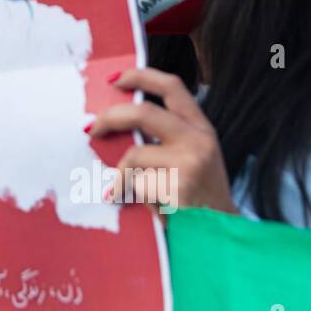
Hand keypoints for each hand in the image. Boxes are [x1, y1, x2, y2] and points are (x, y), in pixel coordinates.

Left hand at [87, 68, 235, 214]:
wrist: (220, 234)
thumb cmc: (198, 195)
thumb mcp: (193, 157)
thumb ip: (166, 136)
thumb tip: (117, 120)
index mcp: (201, 128)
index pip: (172, 87)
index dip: (141, 76)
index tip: (115, 79)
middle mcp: (198, 140)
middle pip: (143, 113)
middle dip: (109, 117)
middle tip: (90, 129)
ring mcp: (190, 162)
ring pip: (134, 155)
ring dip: (122, 175)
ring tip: (127, 190)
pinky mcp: (177, 186)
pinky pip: (135, 183)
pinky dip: (129, 194)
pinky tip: (142, 205)